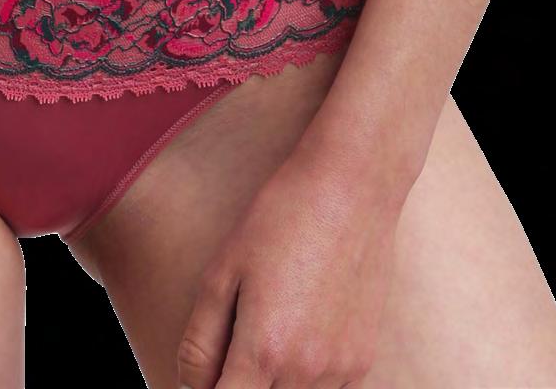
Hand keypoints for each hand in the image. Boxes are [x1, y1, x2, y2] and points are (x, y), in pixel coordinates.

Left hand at [176, 133, 402, 388]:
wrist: (350, 187)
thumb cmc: (278, 220)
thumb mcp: (221, 274)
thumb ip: (200, 342)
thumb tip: (190, 387)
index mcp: (265, 351)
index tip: (204, 373)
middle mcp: (308, 371)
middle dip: (236, 383)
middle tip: (231, 341)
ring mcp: (343, 369)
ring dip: (271, 383)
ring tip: (266, 328)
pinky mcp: (365, 358)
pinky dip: (303, 380)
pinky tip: (296, 334)